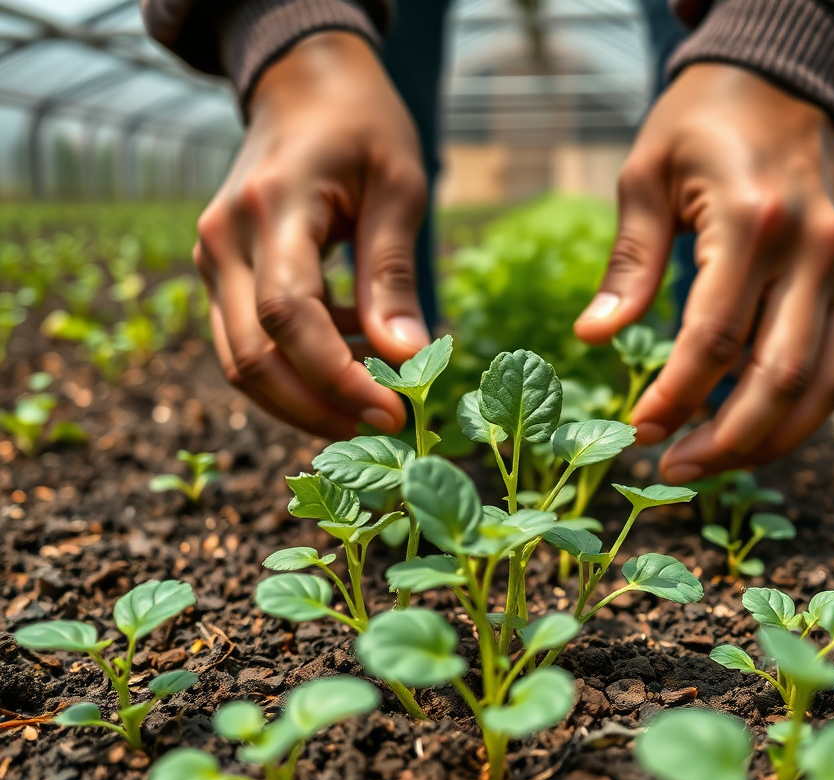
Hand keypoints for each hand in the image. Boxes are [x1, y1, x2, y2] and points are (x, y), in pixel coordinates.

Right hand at [194, 32, 428, 436]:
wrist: (303, 86)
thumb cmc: (362, 127)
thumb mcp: (399, 188)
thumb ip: (394, 275)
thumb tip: (408, 361)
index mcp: (272, 208)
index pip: (289, 317)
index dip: (337, 378)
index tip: (392, 414)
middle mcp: (225, 239)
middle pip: (252, 359)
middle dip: (319, 409)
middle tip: (385, 427)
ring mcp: (214, 259)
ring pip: (242, 364)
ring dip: (305, 400)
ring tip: (373, 398)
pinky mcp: (222, 275)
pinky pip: (248, 344)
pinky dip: (298, 369)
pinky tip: (352, 354)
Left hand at [575, 64, 833, 482]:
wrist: (788, 76)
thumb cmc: (701, 123)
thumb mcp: (646, 175)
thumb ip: (628, 262)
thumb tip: (593, 338)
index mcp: (751, 220)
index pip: (714, 340)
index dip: (674, 398)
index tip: (638, 431)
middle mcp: (813, 249)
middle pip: (778, 379)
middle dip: (724, 440)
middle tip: (672, 469)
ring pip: (822, 388)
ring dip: (768, 442)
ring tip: (711, 465)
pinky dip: (799, 414)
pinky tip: (752, 433)